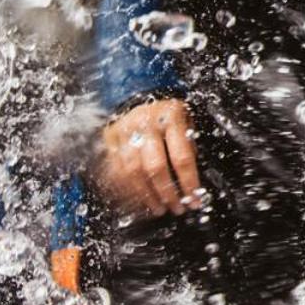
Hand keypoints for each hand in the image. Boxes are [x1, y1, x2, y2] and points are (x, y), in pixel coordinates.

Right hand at [94, 99, 203, 217]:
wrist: (138, 96)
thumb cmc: (167, 114)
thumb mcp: (186, 121)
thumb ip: (189, 146)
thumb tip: (191, 181)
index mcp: (170, 118)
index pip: (182, 157)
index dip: (188, 183)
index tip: (194, 199)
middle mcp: (146, 124)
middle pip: (155, 167)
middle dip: (167, 193)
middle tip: (176, 208)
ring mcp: (125, 132)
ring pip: (133, 172)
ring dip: (147, 196)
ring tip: (159, 208)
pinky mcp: (110, 140)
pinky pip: (117, 171)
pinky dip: (128, 190)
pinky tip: (139, 201)